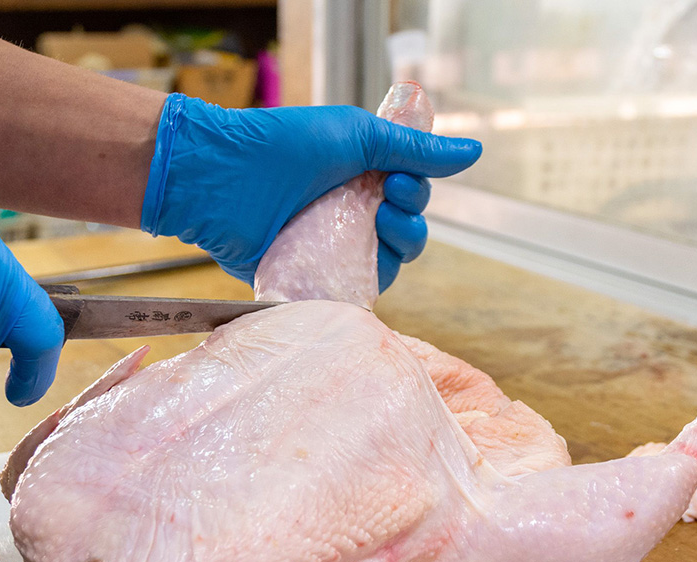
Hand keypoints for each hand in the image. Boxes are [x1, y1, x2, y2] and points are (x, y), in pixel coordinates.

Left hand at [140, 95, 481, 287]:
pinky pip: (352, 292)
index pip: (411, 197)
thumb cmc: (285, 146)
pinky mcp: (309, 279)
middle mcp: (348, 215)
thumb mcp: (359, 136)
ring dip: (397, 248)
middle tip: (388, 201)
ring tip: (378, 227)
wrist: (223, 177)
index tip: (400, 178)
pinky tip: (361, 266)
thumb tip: (473, 152)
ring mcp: (329, 249)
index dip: (416, 192)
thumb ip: (415, 149)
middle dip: (411, 220)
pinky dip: (365, 283)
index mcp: (361, 178)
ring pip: (387, 265)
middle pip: (406, 235)